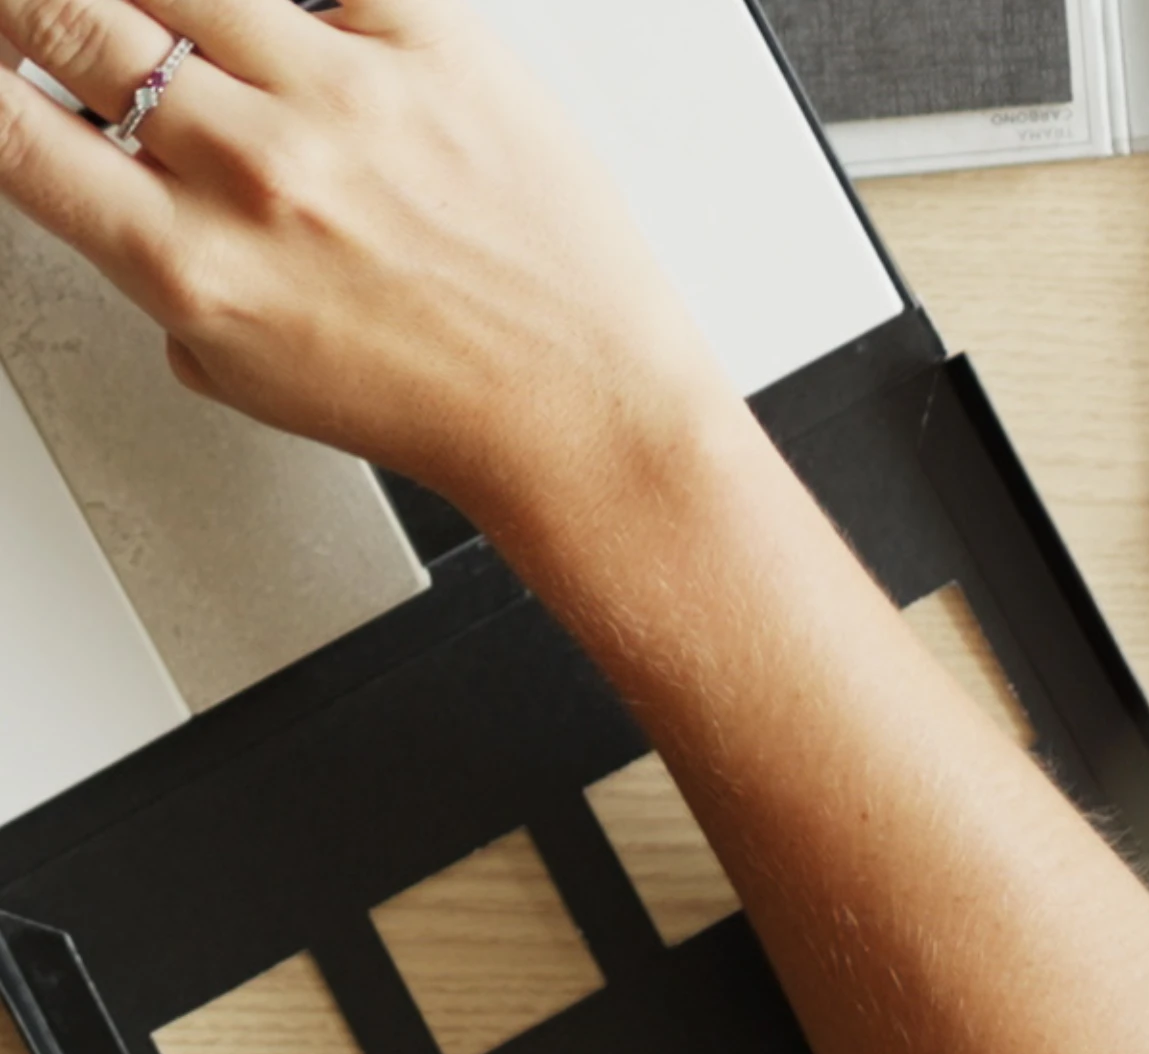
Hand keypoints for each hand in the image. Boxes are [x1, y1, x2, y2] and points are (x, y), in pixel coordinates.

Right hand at [0, 0, 736, 528]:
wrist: (582, 409)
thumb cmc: (433, 399)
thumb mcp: (240, 366)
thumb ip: (154, 267)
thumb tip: (104, 183)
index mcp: (187, 263)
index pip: (7, 127)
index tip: (2, 61)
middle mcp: (254, 173)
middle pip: (67, 15)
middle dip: (39, 7)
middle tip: (57, 17)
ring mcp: (347, 101)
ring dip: (162, 1)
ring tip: (181, 30)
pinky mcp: (439, 49)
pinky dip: (305, 5)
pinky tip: (304, 32)